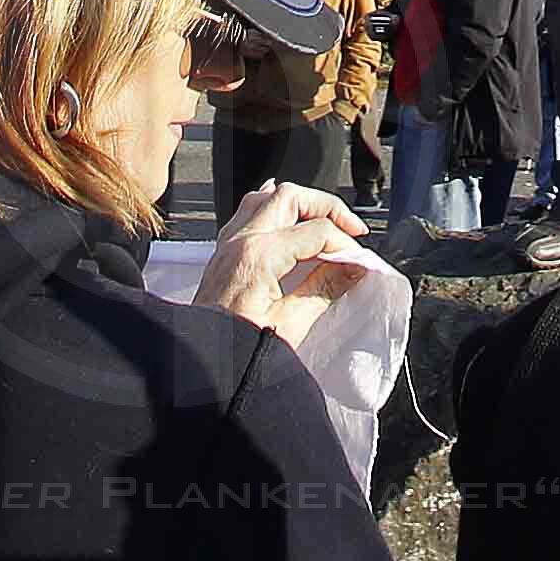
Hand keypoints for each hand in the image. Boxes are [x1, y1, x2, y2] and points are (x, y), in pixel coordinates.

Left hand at [191, 182, 375, 347]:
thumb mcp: (290, 325)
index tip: (359, 263)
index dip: (345, 244)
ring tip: (323, 222)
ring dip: (300, 205)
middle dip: (327, 208)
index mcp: (259, 256)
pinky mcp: (223, 253)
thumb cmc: (236, 351)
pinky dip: (273, 208)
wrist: (200, 364)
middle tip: (351, 230)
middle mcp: (241, 240)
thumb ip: (324, 289)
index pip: (317, 230)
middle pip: (291, 196)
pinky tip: (285, 217)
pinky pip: (248, 212)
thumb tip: (354, 267)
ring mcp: (229, 244)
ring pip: (267, 197)